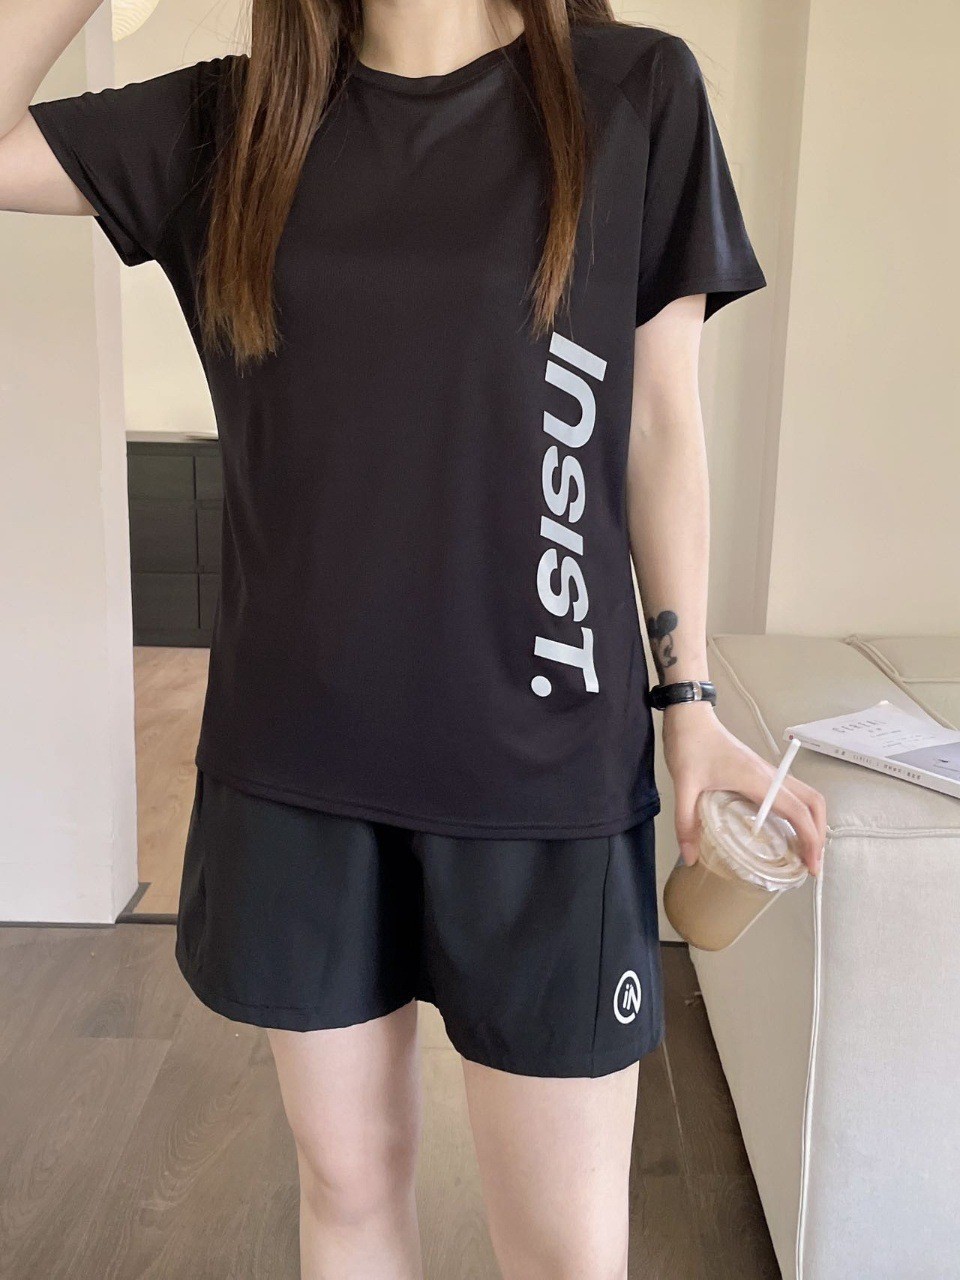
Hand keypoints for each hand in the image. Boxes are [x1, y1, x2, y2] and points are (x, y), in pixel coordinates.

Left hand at [661, 703, 826, 875]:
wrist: (690, 717)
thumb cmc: (690, 746)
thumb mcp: (684, 786)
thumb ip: (686, 822)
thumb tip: (690, 858)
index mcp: (758, 780)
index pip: (798, 811)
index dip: (810, 839)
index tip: (812, 866)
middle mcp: (770, 775)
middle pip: (813, 802)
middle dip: (819, 833)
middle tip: (810, 863)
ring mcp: (767, 772)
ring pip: (806, 795)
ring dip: (812, 821)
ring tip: (803, 850)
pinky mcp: (760, 771)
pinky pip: (790, 793)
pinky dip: (799, 812)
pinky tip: (784, 829)